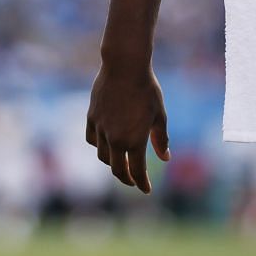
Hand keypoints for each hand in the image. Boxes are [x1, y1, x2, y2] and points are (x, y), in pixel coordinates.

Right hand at [85, 56, 169, 193]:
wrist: (124, 66)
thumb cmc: (147, 89)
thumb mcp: (160, 115)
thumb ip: (161, 139)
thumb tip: (165, 158)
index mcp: (134, 141)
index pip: (137, 172)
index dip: (142, 183)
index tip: (146, 189)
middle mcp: (115, 139)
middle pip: (118, 170)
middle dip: (127, 179)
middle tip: (133, 181)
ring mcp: (100, 129)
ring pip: (103, 156)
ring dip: (113, 163)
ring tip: (120, 162)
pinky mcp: (91, 118)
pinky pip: (92, 140)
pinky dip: (99, 146)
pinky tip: (106, 144)